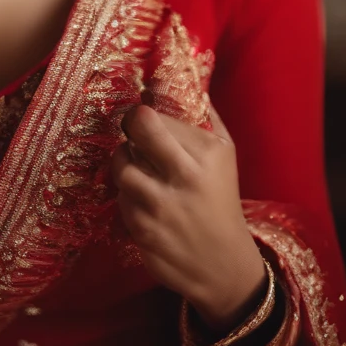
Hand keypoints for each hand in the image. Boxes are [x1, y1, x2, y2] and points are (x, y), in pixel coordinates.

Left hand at [111, 103, 265, 331]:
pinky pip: (119, 199)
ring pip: (121, 167)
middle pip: (135, 133)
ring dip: (124, 165)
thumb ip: (206, 117)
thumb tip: (186, 79)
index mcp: (207, 154)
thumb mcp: (226, 156)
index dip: (141, 115)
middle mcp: (185, 177)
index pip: (153, 117)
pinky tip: (143, 201)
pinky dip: (127, 196)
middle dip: (128, 129)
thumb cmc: (221, 200)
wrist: (224, 266)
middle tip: (132, 135)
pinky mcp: (143, 231)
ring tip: (138, 169)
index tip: (142, 119)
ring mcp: (161, 206)